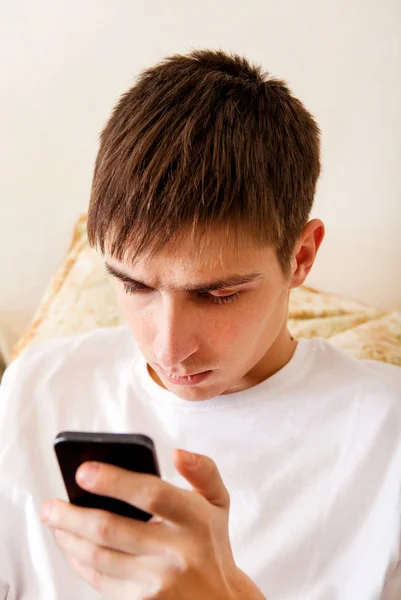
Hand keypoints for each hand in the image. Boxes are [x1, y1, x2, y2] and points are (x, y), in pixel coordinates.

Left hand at [41, 449, 264, 598]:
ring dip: (68, 537)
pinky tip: (70, 546)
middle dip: (72, 514)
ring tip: (55, 521)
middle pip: (111, 528)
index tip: (83, 471)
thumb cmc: (210, 541)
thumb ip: (202, 470)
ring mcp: (157, 582)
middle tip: (50, 504)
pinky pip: (99, 581)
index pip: (151, 494)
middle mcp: (176, 551)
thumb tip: (177, 453)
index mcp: (194, 518)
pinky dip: (78, 562)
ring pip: (98, 556)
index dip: (114, 481)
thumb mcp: (218, 501)